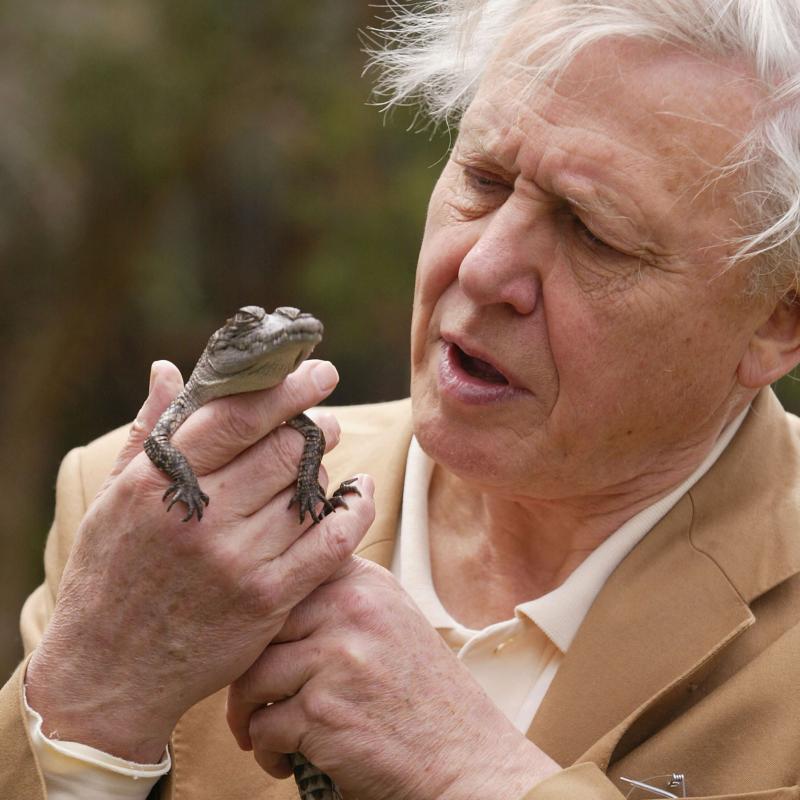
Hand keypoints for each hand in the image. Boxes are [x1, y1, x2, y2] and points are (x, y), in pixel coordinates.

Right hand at [25, 359, 374, 762]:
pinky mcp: (268, 599)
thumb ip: (148, 430)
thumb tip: (169, 369)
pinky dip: (354, 509)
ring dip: (324, 467)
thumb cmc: (109, 576)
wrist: (109, 674)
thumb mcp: (112, 499)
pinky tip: (358, 493)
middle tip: (322, 421)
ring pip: (309, 489)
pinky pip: (332, 540)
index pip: (236, 415)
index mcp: (157, 483)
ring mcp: (237, 560)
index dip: (285, 387)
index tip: (317, 372)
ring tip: (323, 460)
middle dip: (312, 426)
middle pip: (283, 448)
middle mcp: (200, 517)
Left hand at [226, 558, 559, 799]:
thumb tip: (277, 602)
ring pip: (251, 679)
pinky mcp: (323, 712)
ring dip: (249, 715)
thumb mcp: (392, 622)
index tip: (261, 643)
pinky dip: (265, 751)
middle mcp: (351, 609)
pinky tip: (286, 758)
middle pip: (261, 628)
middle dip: (249, 669)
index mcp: (365, 582)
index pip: (289, 577)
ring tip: (266, 733)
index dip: (265, 615)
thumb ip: (343, 601)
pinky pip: (262, 727)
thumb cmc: (425, 698)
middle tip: (254, 699)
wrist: (466, 760)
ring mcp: (336, 658)